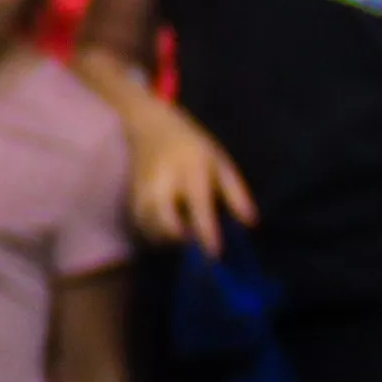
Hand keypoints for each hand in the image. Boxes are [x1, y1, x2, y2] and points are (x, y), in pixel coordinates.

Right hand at [119, 102, 252, 249]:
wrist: (151, 127)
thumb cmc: (193, 147)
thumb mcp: (220, 162)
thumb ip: (236, 193)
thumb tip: (250, 224)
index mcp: (191, 169)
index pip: (199, 206)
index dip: (207, 233)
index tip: (215, 254)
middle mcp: (163, 181)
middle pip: (165, 221)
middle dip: (180, 239)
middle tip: (195, 242)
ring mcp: (143, 189)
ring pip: (150, 227)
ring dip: (167, 240)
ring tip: (182, 236)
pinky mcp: (131, 196)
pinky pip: (140, 225)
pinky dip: (154, 234)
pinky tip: (167, 233)